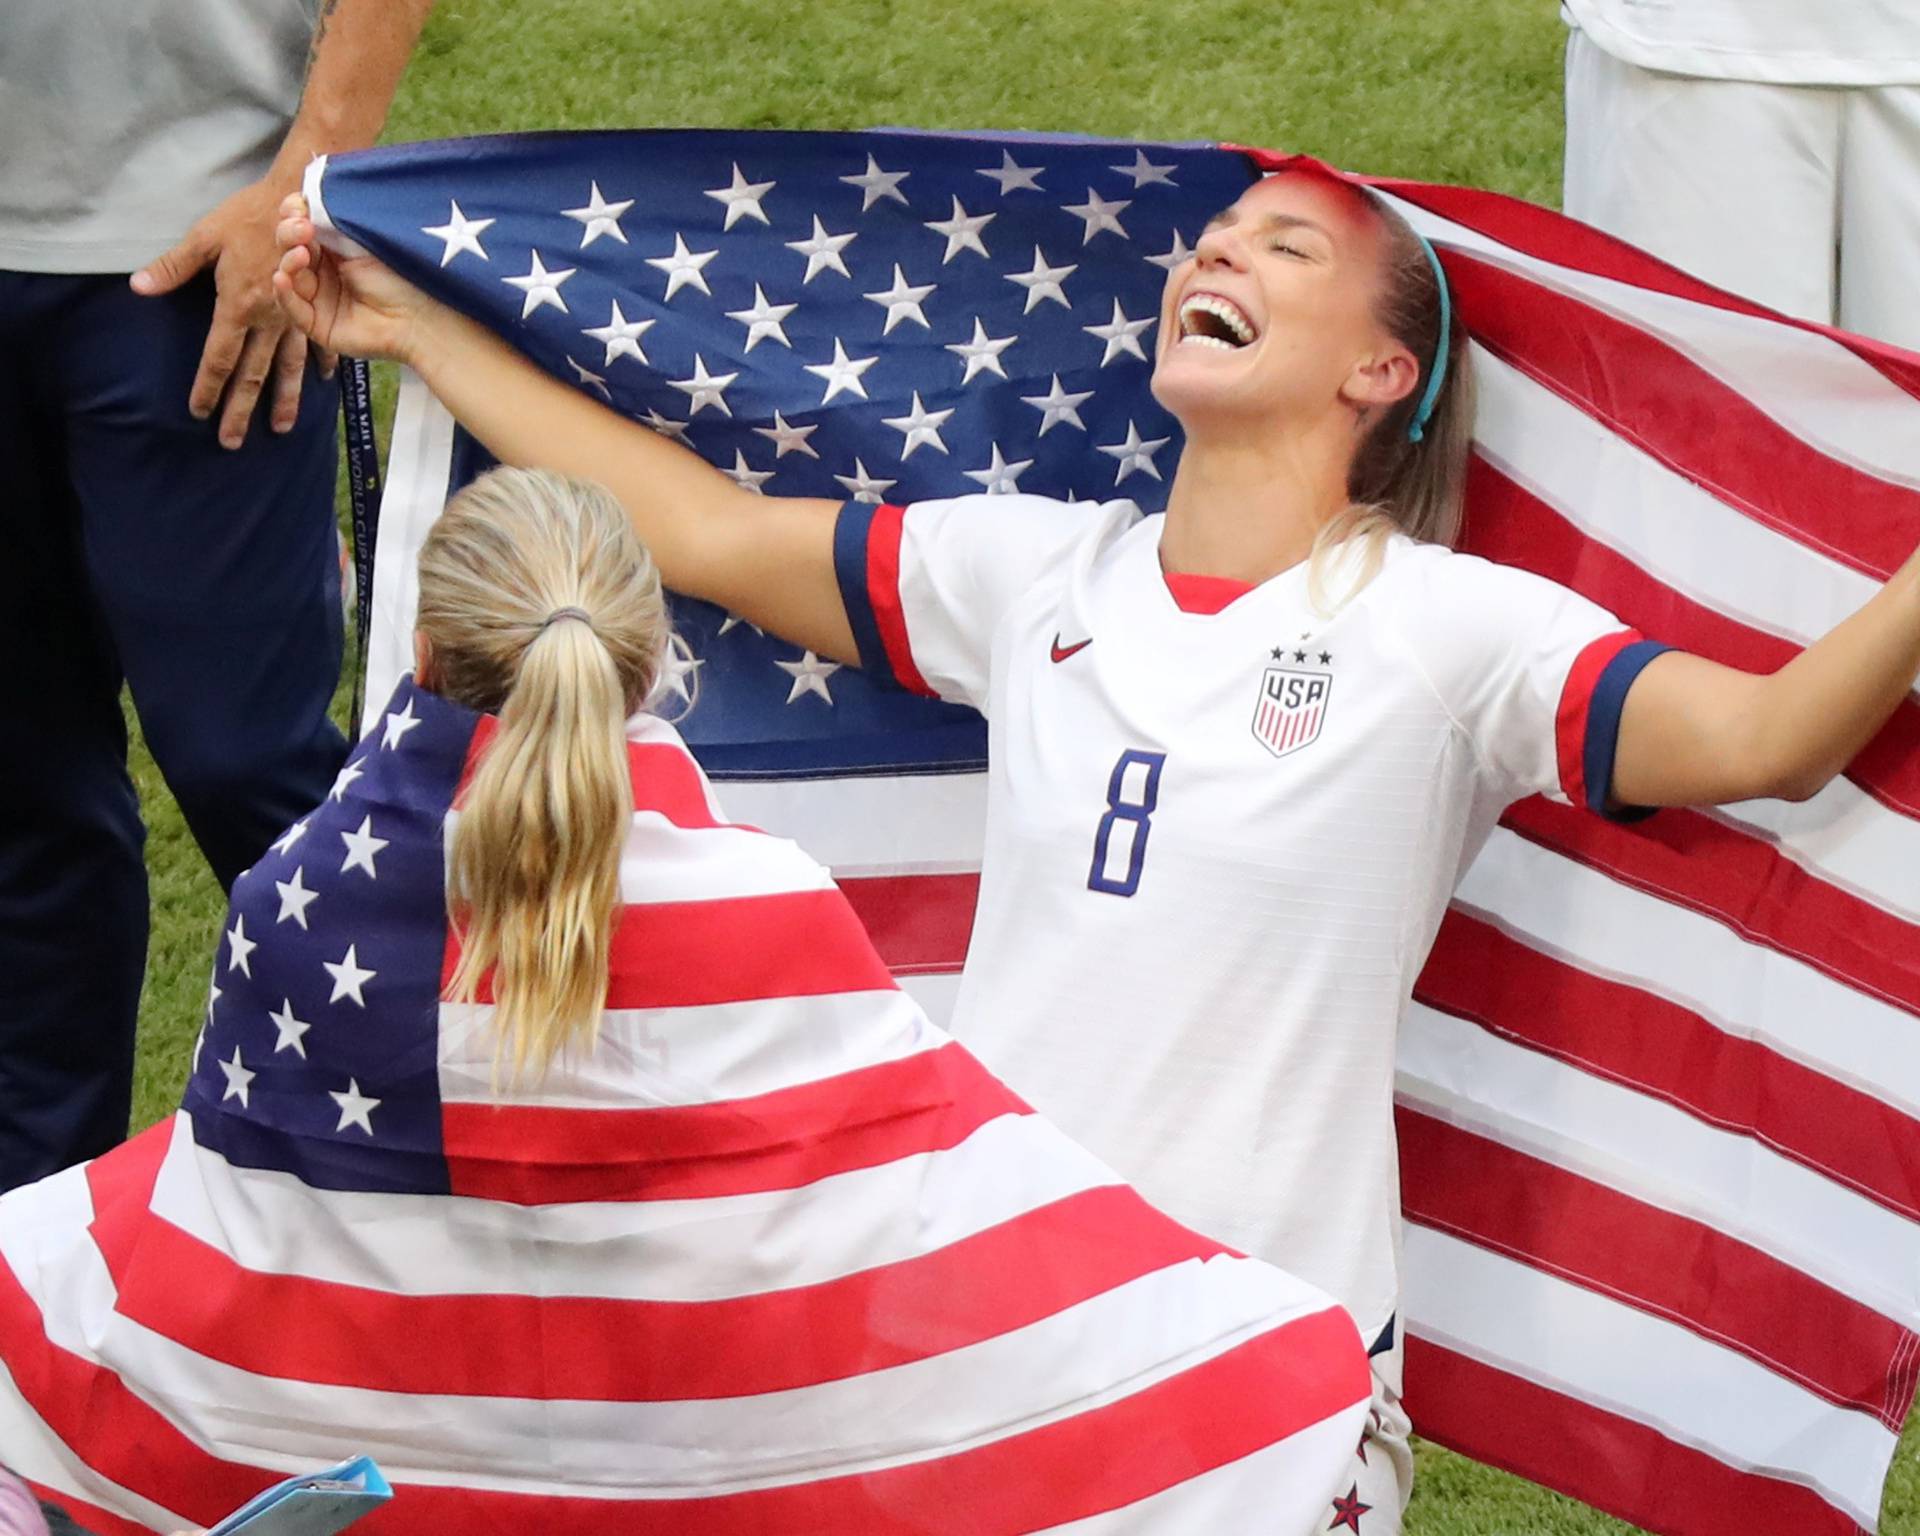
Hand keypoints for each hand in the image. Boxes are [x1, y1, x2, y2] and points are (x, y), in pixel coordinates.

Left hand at [131, 178, 325, 448]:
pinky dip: (320, 365)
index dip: (208, 388)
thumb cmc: (249, 214)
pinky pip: (319, 343)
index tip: (199, 413)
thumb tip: (139, 288)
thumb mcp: (204, 236)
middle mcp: (269, 321)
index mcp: (237, 307)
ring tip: (282, 429)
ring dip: (284, 401)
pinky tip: (322, 383)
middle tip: (232, 442)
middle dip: (241, 411)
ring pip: (288, 369)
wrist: (302, 198)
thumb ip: (173, 267)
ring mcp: (296, 317)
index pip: (219, 359)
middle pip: (252, 376)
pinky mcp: (318, 307)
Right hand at [274, 194, 429, 366]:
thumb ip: (338, 217)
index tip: (299, 205)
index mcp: (336, 246)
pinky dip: (284, 292)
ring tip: (301, 253)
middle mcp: (326, 271)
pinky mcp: (319, 325)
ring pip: (288, 276)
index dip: (294, 213)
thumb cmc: (405, 274)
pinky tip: (283, 277)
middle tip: (303, 227)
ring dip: (289, 260)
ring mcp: (321, 299)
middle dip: (290, 233)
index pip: (302, 225)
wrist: (424, 316)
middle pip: (290, 247)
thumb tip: (307, 197)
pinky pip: (293, 309)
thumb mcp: (368, 236)